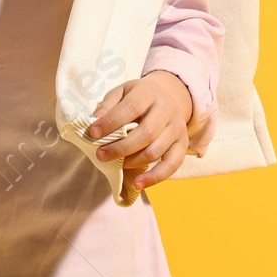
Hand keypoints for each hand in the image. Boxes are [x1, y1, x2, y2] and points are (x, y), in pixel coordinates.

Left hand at [86, 71, 193, 192]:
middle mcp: (167, 110)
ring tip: (115, 164)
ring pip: (155, 151)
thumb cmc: (139, 97)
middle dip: (120, 148)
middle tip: (101, 155)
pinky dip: (154, 177)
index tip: (93, 133)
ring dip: (131, 162)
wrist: (170, 95)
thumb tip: (95, 122)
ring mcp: (177, 129)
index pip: (131, 108)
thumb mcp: (122, 92)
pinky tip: (137, 183)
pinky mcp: (182, 145)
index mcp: (149, 93)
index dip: (111, 122)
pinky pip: (171, 165)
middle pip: (145, 134)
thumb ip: (109, 105)